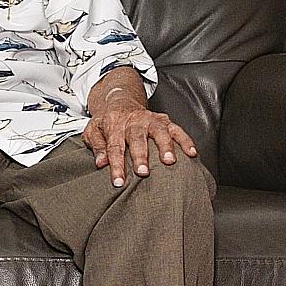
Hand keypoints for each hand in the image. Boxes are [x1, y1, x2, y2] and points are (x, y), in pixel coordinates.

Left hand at [82, 108, 196, 186]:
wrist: (121, 103)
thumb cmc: (107, 123)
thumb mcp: (93, 131)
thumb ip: (97, 146)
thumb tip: (100, 164)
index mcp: (114, 124)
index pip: (114, 146)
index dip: (116, 165)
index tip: (118, 182)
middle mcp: (134, 121)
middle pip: (137, 139)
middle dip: (140, 156)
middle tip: (143, 172)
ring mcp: (151, 120)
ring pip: (159, 132)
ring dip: (165, 147)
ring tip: (169, 161)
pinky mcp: (165, 121)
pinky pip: (177, 130)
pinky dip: (186, 141)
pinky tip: (192, 153)